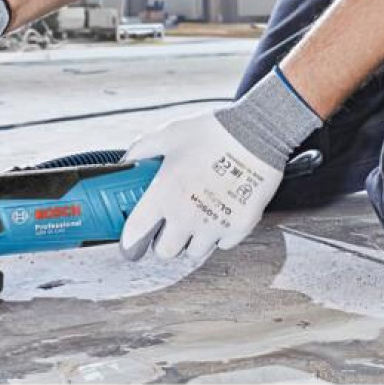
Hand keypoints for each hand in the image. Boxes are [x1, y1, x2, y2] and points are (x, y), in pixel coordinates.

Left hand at [119, 67, 321, 259]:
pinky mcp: (239, 227)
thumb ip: (142, 149)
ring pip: (194, 252)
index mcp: (164, 194)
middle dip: (164, 242)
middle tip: (168, 228)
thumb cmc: (212, 132)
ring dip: (192, 240)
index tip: (131, 242)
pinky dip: (219, 234)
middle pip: (165, 252)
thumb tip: (126, 162)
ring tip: (197, 219)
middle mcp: (185, 215)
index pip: (135, 234)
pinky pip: (223, 244)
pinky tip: (220, 214)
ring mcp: (214, 225)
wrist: (258, 133)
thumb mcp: (170, 133)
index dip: (130, 241)